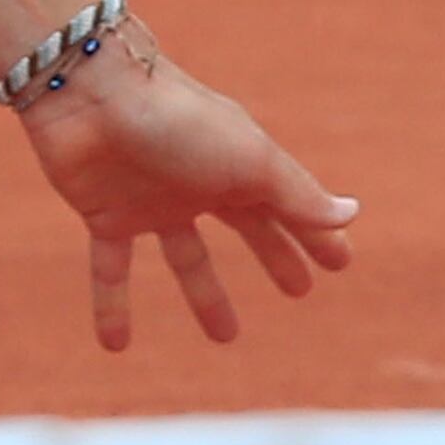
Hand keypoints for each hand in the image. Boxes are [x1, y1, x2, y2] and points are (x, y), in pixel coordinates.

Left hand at [14, 51, 359, 351]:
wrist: (91, 97)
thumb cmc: (179, 122)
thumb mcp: (250, 162)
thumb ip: (297, 195)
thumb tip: (352, 215)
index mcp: (238, 164)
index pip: (287, 206)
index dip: (314, 234)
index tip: (341, 264)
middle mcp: (198, 181)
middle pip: (245, 226)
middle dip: (273, 254)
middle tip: (299, 291)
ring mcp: (151, 201)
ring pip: (186, 257)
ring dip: (205, 295)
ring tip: (227, 339)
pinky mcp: (105, 217)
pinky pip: (111, 270)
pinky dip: (112, 307)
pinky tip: (117, 347)